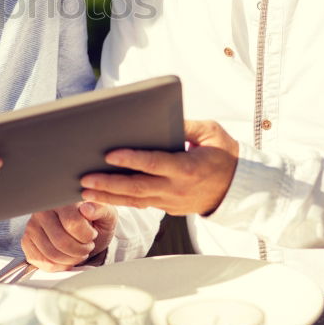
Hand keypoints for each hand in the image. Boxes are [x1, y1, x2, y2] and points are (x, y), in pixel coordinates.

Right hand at [22, 201, 116, 270]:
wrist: (81, 228)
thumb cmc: (94, 221)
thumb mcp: (105, 213)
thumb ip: (100, 209)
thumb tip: (87, 209)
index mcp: (62, 200)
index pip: (72, 223)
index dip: (87, 236)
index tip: (92, 234)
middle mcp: (42, 210)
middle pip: (61, 241)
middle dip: (80, 250)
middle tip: (86, 246)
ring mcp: (32, 226)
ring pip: (51, 254)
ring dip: (70, 260)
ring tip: (77, 252)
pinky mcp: (27, 241)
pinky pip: (41, 262)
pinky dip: (58, 266)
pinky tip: (66, 258)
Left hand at [80, 120, 238, 215]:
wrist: (239, 188)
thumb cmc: (224, 154)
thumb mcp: (211, 132)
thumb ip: (186, 125)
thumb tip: (160, 116)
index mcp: (188, 168)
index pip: (154, 164)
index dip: (131, 160)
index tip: (109, 154)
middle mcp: (177, 188)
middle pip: (137, 188)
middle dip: (108, 184)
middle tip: (84, 178)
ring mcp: (172, 202)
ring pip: (135, 201)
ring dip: (108, 196)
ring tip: (83, 191)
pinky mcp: (168, 208)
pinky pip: (141, 204)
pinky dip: (120, 201)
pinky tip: (101, 196)